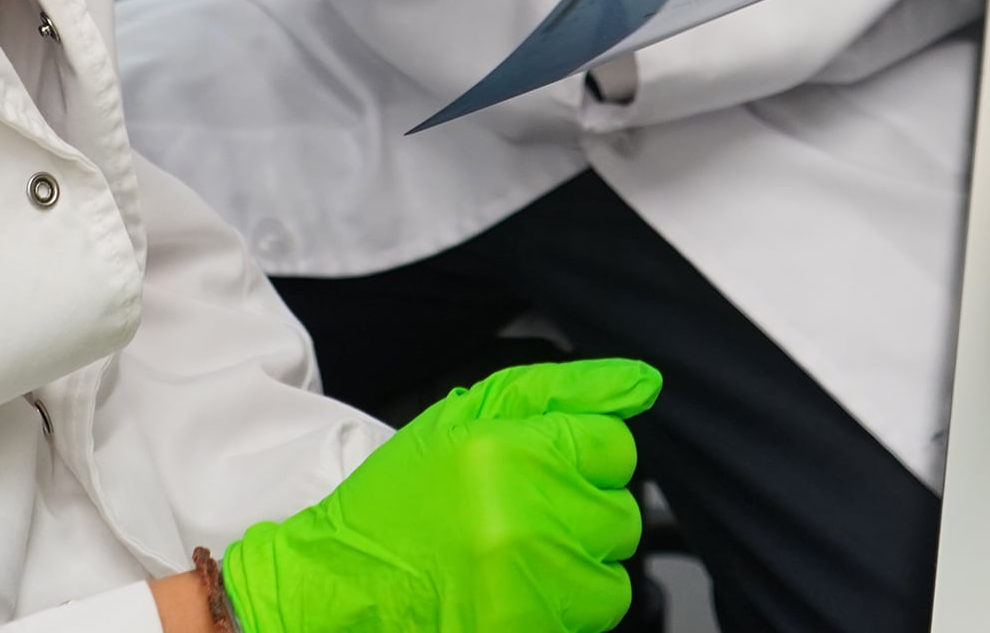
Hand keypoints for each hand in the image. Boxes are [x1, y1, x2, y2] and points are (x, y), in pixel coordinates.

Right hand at [221, 358, 660, 632]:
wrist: (347, 587)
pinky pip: (592, 618)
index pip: (615, 445)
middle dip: (581, 514)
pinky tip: (516, 591)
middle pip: (621, 513)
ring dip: (578, 567)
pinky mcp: (530, 629)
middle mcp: (526, 515)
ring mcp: (530, 582)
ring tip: (520, 558)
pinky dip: (563, 608)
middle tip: (523, 515)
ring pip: (613, 574)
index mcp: (509, 448)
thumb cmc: (402, 500)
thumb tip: (642, 382)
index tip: (543, 467)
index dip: (582, 456)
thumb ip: (562, 391)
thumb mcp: (465, 416)